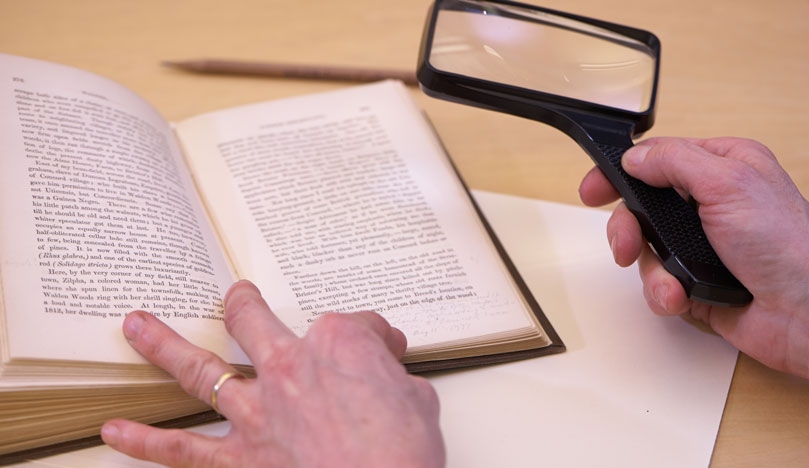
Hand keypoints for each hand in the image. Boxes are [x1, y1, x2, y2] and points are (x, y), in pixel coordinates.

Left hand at [101, 280, 444, 466]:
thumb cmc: (403, 453)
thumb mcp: (419, 402)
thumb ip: (398, 383)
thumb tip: (396, 386)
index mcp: (338, 344)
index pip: (357, 325)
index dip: (377, 336)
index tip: (388, 349)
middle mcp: (290, 367)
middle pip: (256, 321)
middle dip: (244, 305)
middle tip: (236, 296)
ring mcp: (260, 411)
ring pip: (201, 369)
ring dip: (164, 346)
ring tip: (138, 327)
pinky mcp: (242, 458)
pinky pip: (183, 448)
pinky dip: (147, 441)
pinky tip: (117, 431)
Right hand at [579, 137, 808, 388]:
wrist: (805, 315)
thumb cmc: (785, 247)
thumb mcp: (728, 184)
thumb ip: (674, 162)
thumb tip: (635, 156)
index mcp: (723, 167)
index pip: (657, 159)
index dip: (620, 174)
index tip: (593, 190)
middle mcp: (710, 203)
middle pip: (641, 207)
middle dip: (629, 230)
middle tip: (627, 245)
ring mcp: (701, 244)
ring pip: (645, 248)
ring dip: (651, 270)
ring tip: (669, 283)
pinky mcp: (694, 280)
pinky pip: (656, 282)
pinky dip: (663, 292)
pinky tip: (681, 297)